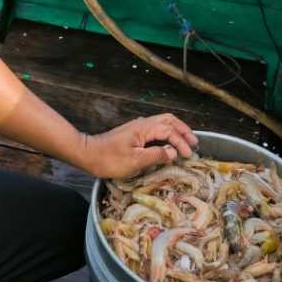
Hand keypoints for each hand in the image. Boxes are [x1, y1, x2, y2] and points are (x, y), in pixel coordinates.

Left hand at [81, 114, 196, 178]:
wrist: (88, 154)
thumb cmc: (109, 159)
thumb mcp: (134, 161)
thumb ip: (156, 155)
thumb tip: (173, 152)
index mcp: (143, 128)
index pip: (169, 131)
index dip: (181, 142)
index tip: (188, 155)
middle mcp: (142, 124)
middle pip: (168, 120)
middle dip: (183, 130)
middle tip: (194, 143)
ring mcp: (137, 127)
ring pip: (162, 122)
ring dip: (175, 131)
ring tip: (185, 142)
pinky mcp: (133, 133)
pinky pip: (155, 128)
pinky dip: (166, 133)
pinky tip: (168, 143)